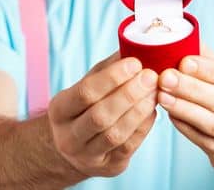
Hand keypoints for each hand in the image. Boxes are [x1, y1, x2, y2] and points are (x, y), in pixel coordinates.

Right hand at [47, 52, 159, 177]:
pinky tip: (153, 110)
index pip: (85, 93)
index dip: (112, 78)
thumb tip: (136, 45)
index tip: (135, 63)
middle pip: (100, 115)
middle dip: (129, 94)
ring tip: (155, 91)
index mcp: (59, 110)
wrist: (75, 148)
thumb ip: (109, 68)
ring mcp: (87, 156)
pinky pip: (129, 146)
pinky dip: (144, 126)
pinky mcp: (108, 167)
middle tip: (151, 76)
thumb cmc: (85, 108)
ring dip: (139, 110)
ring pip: (115, 134)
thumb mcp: (87, 86)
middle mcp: (68, 137)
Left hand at [158, 52, 213, 175]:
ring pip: (212, 124)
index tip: (184, 61)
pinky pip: (202, 141)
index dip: (209, 70)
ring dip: (184, 108)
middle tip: (165, 77)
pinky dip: (184, 126)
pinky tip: (170, 113)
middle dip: (191, 89)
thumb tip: (184, 40)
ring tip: (161, 95)